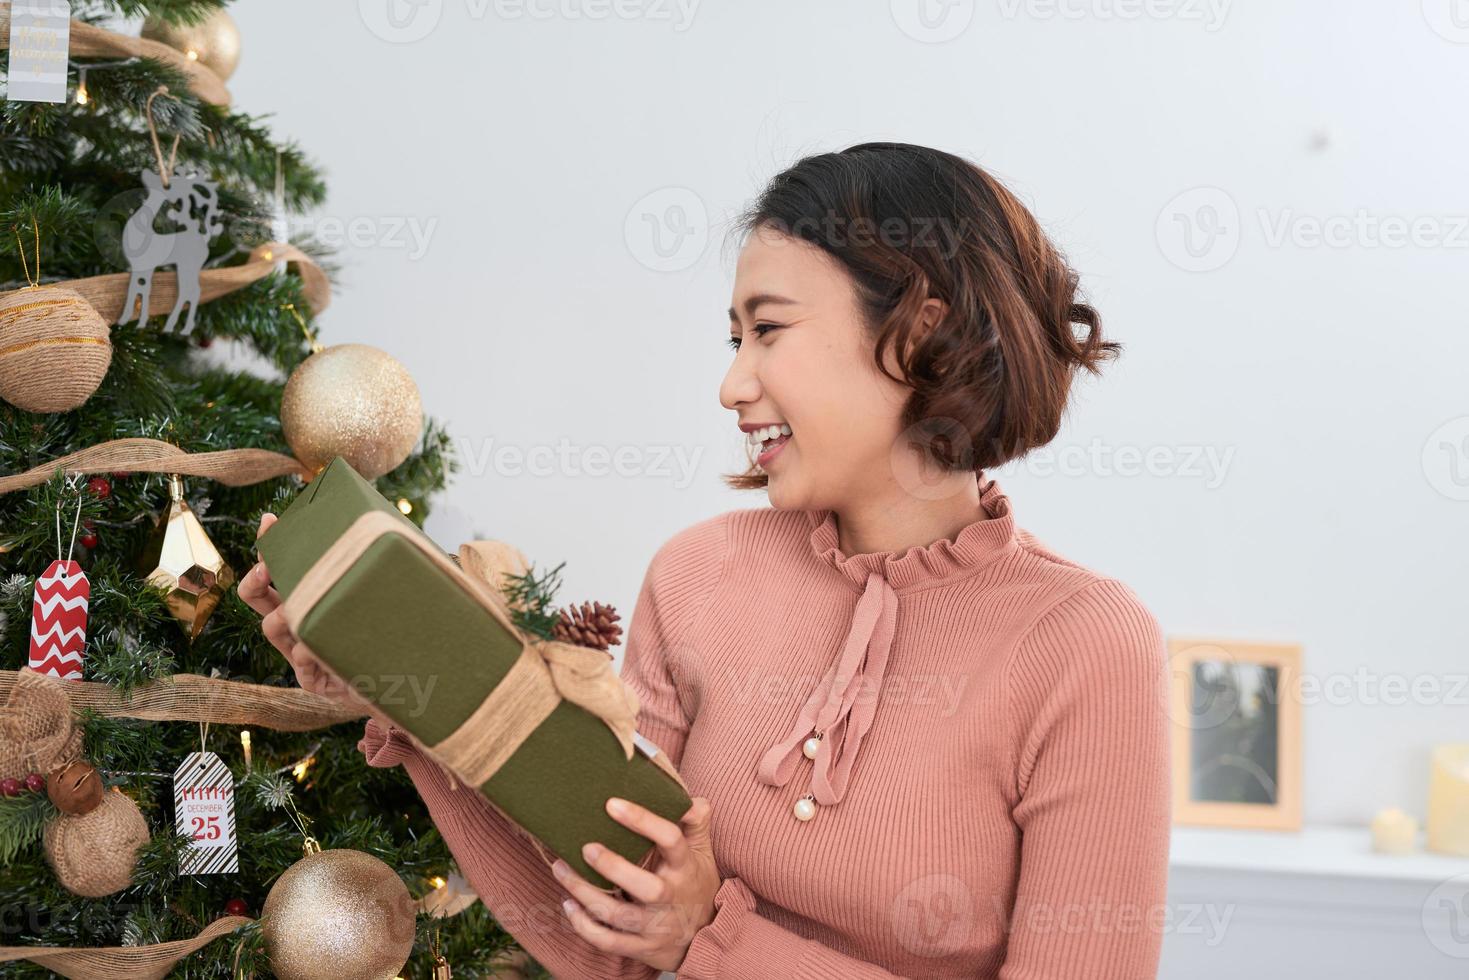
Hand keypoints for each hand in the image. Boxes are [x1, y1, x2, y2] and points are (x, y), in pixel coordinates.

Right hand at [238, 513, 387, 722]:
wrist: (408, 681)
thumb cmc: (389, 632)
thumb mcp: (380, 593)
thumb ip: (375, 565)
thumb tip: (383, 519)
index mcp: (311, 598)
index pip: (280, 569)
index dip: (269, 546)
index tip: (270, 521)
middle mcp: (299, 624)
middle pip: (257, 597)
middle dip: (255, 579)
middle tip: (264, 568)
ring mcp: (304, 654)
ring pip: (271, 628)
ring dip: (278, 616)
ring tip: (293, 611)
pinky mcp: (317, 681)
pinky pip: (301, 666)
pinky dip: (306, 652)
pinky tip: (315, 646)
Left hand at [552, 795, 719, 972]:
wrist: (704, 936)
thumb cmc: (695, 883)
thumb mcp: (702, 852)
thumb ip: (695, 821)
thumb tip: (688, 796)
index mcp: (685, 867)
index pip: (670, 840)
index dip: (643, 821)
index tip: (612, 804)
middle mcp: (671, 897)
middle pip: (647, 888)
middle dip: (614, 868)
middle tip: (585, 847)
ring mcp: (655, 925)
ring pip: (617, 915)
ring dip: (585, 894)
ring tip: (560, 868)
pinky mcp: (640, 947)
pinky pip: (608, 941)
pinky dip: (584, 926)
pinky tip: (568, 904)